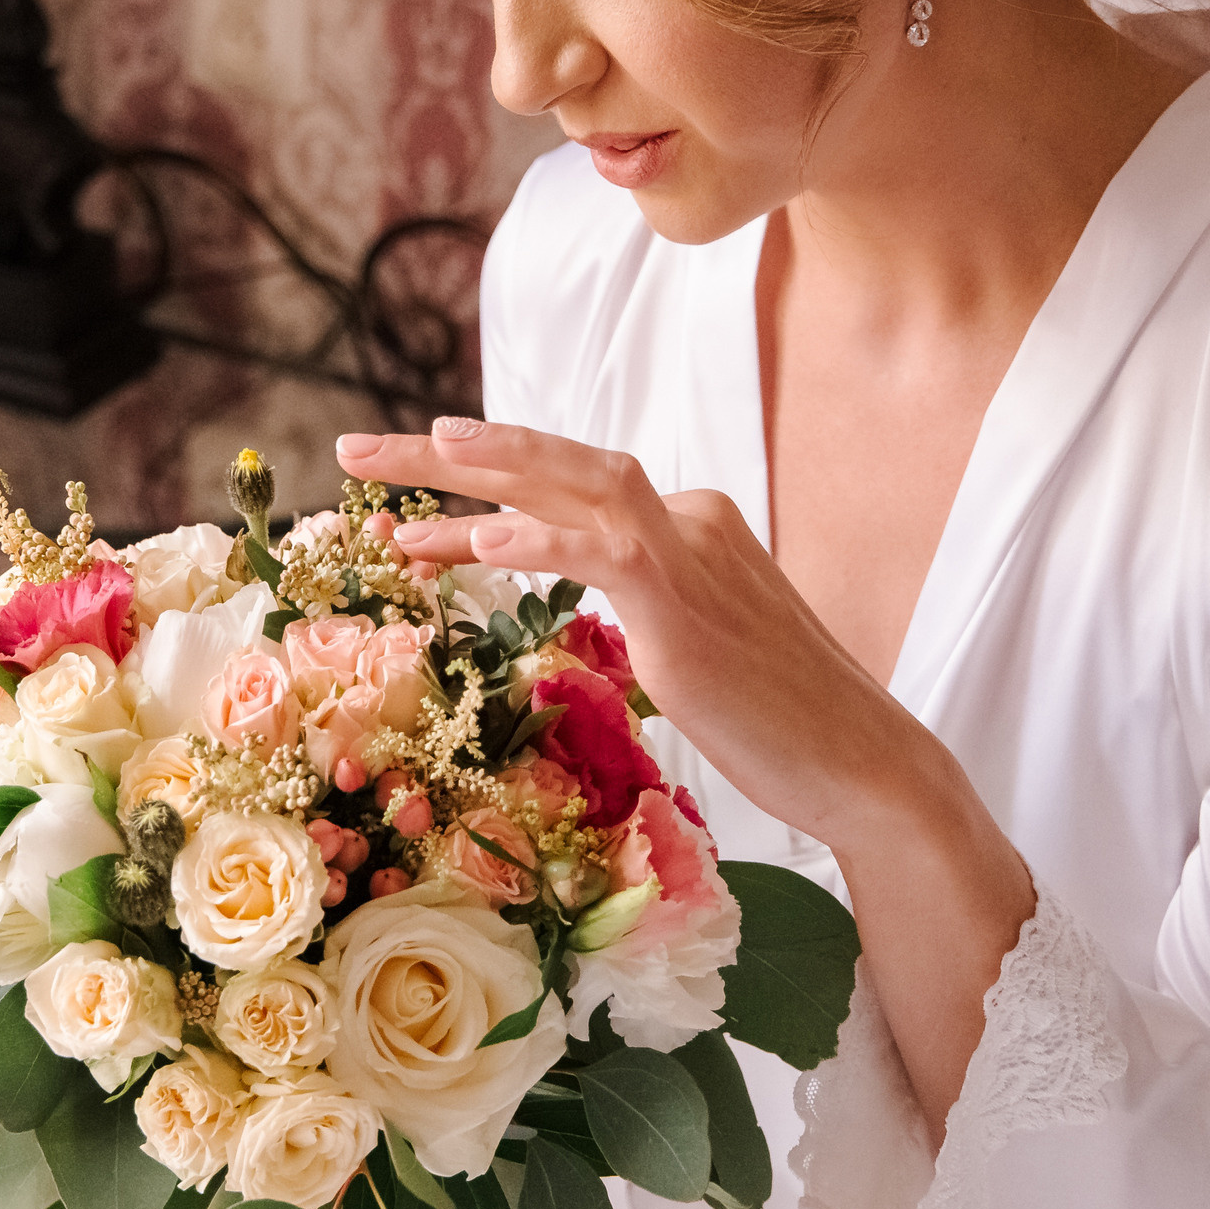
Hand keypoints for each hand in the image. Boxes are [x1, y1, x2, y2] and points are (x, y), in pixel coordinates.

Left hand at [342, 417, 1035, 1135]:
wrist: (857, 760)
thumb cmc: (773, 719)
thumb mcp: (683, 650)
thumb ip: (631, 611)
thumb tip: (572, 610)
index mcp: (680, 523)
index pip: (558, 484)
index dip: (472, 482)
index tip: (398, 493)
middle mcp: (683, 517)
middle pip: (547, 463)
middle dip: (441, 453)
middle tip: (352, 447)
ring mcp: (688, 553)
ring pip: (570, 481)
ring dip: (477, 469)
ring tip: (398, 461)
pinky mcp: (687, 602)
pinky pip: (603, 548)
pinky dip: (539, 534)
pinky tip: (477, 535)